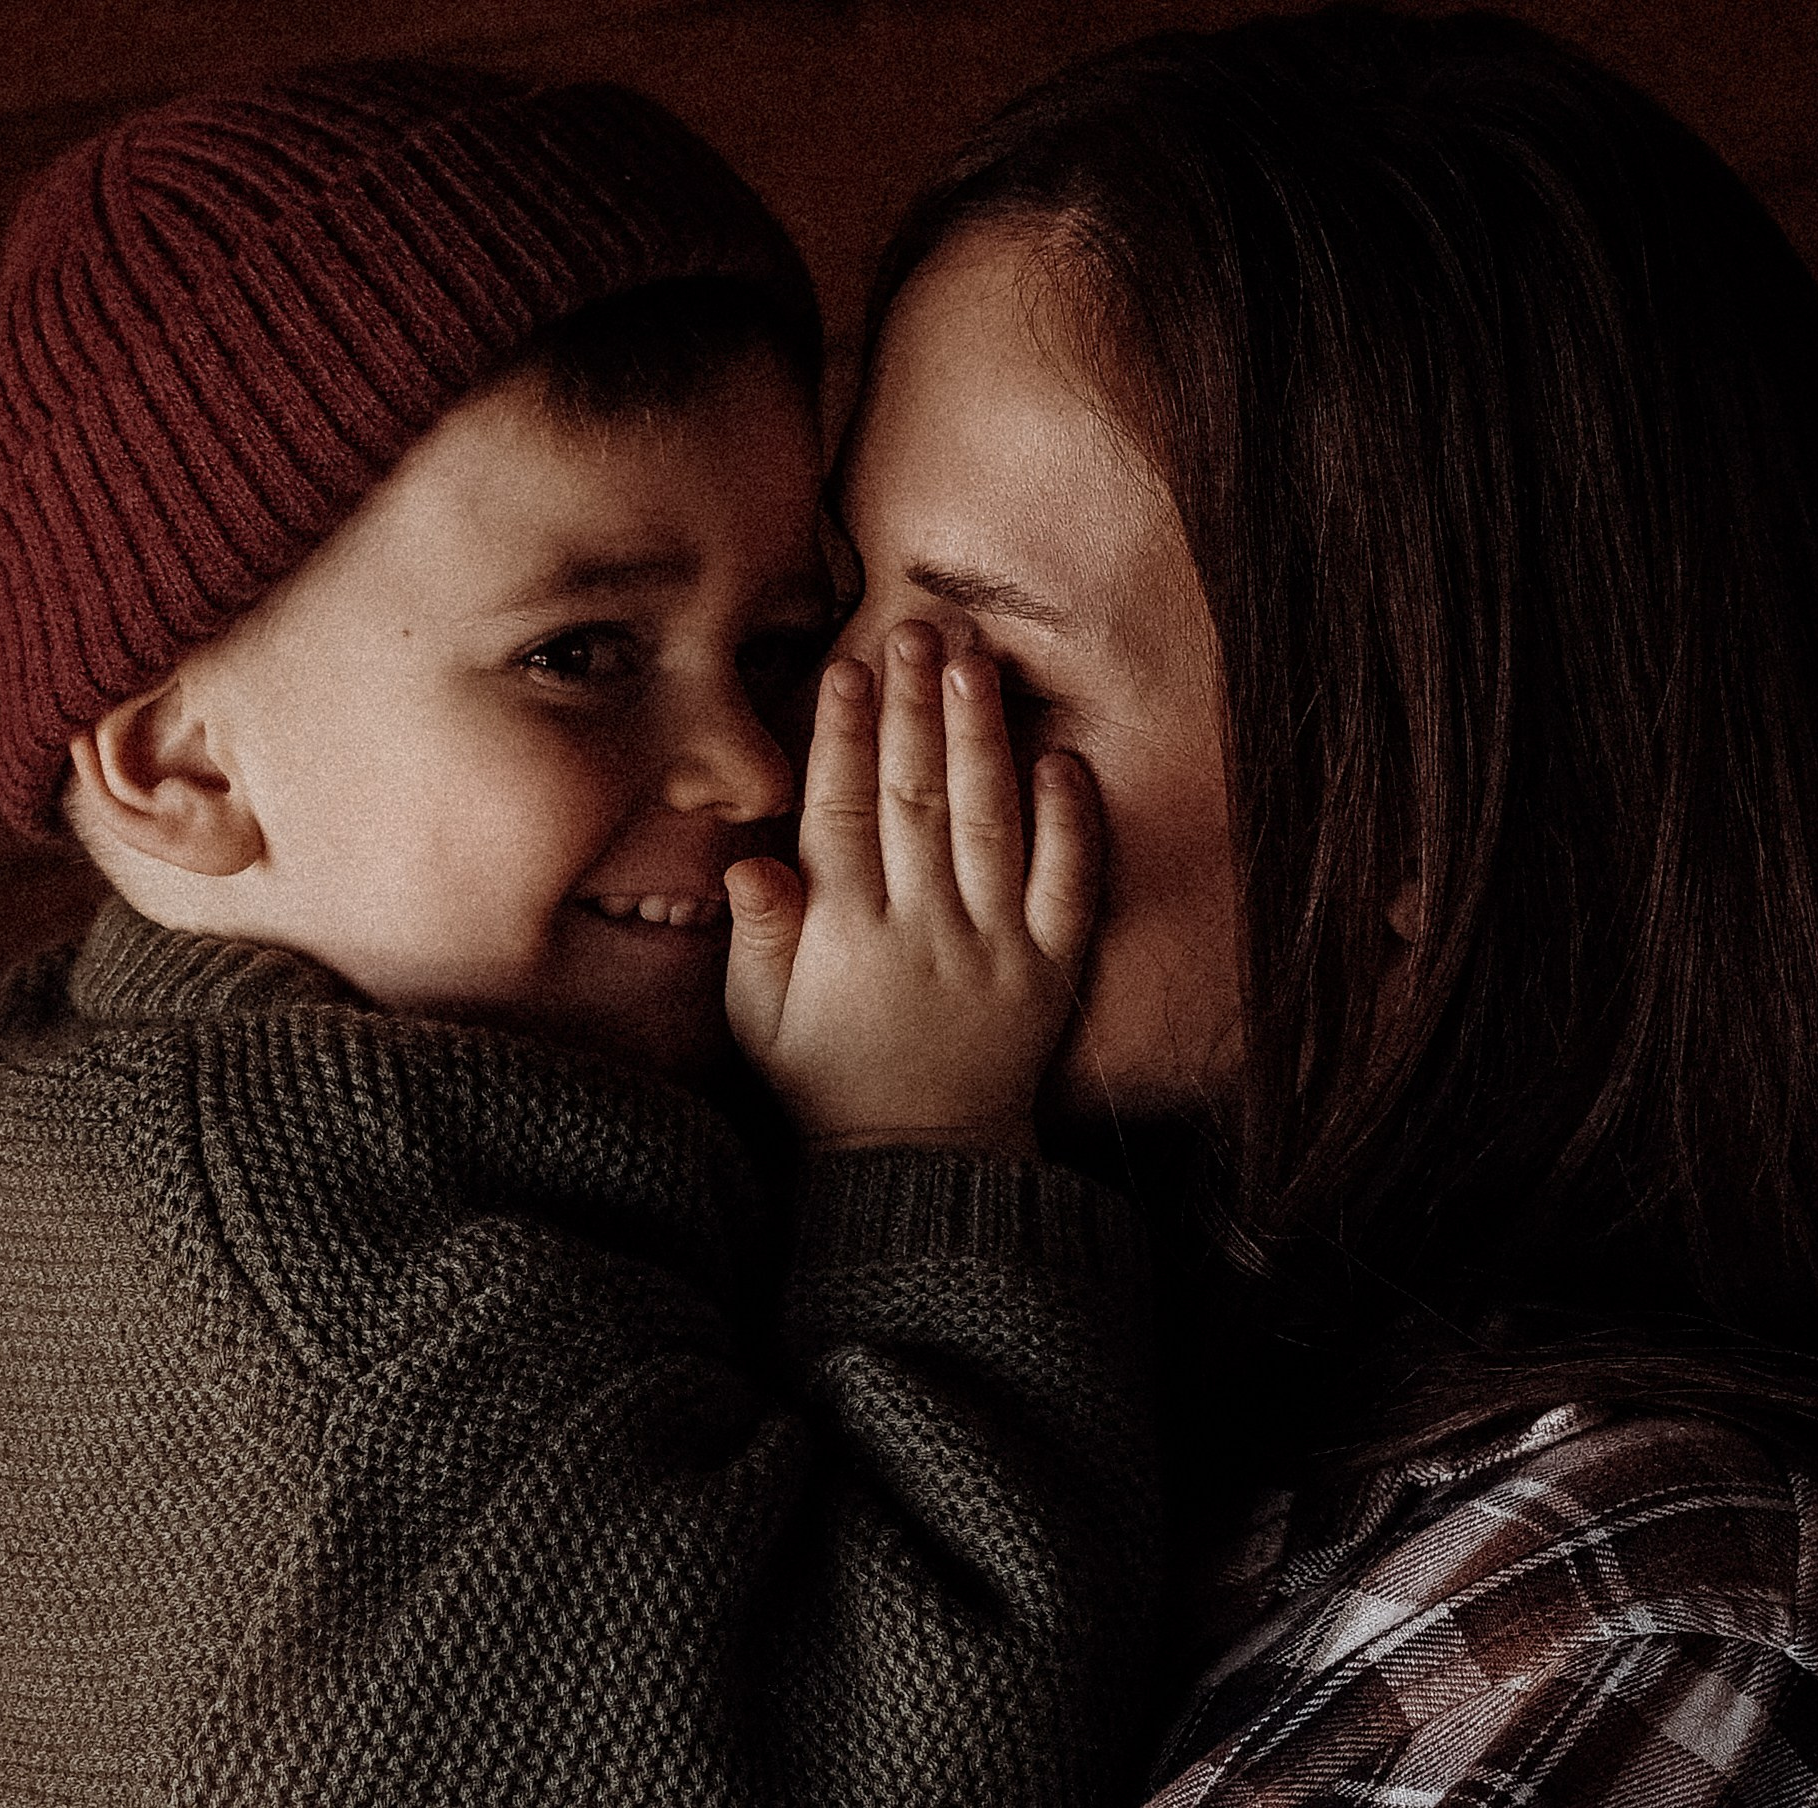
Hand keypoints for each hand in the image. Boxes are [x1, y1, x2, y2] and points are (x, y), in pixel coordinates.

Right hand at [724, 622, 1098, 1152]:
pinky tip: (1060, 757)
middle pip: (915, 797)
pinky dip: (1069, 820)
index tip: (849, 666)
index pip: (840, 812)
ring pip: (988, 821)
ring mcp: (991, 947)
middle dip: (914, 707)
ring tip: (976, 660)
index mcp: (842, 934)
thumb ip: (757, 937)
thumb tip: (748, 859)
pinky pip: (1066, 883)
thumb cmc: (828, 1083)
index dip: (843, 735)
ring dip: (982, 735)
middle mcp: (919, 930)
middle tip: (916, 631)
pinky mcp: (1050, 970)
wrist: (921, 1165)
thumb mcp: (762, 1021)